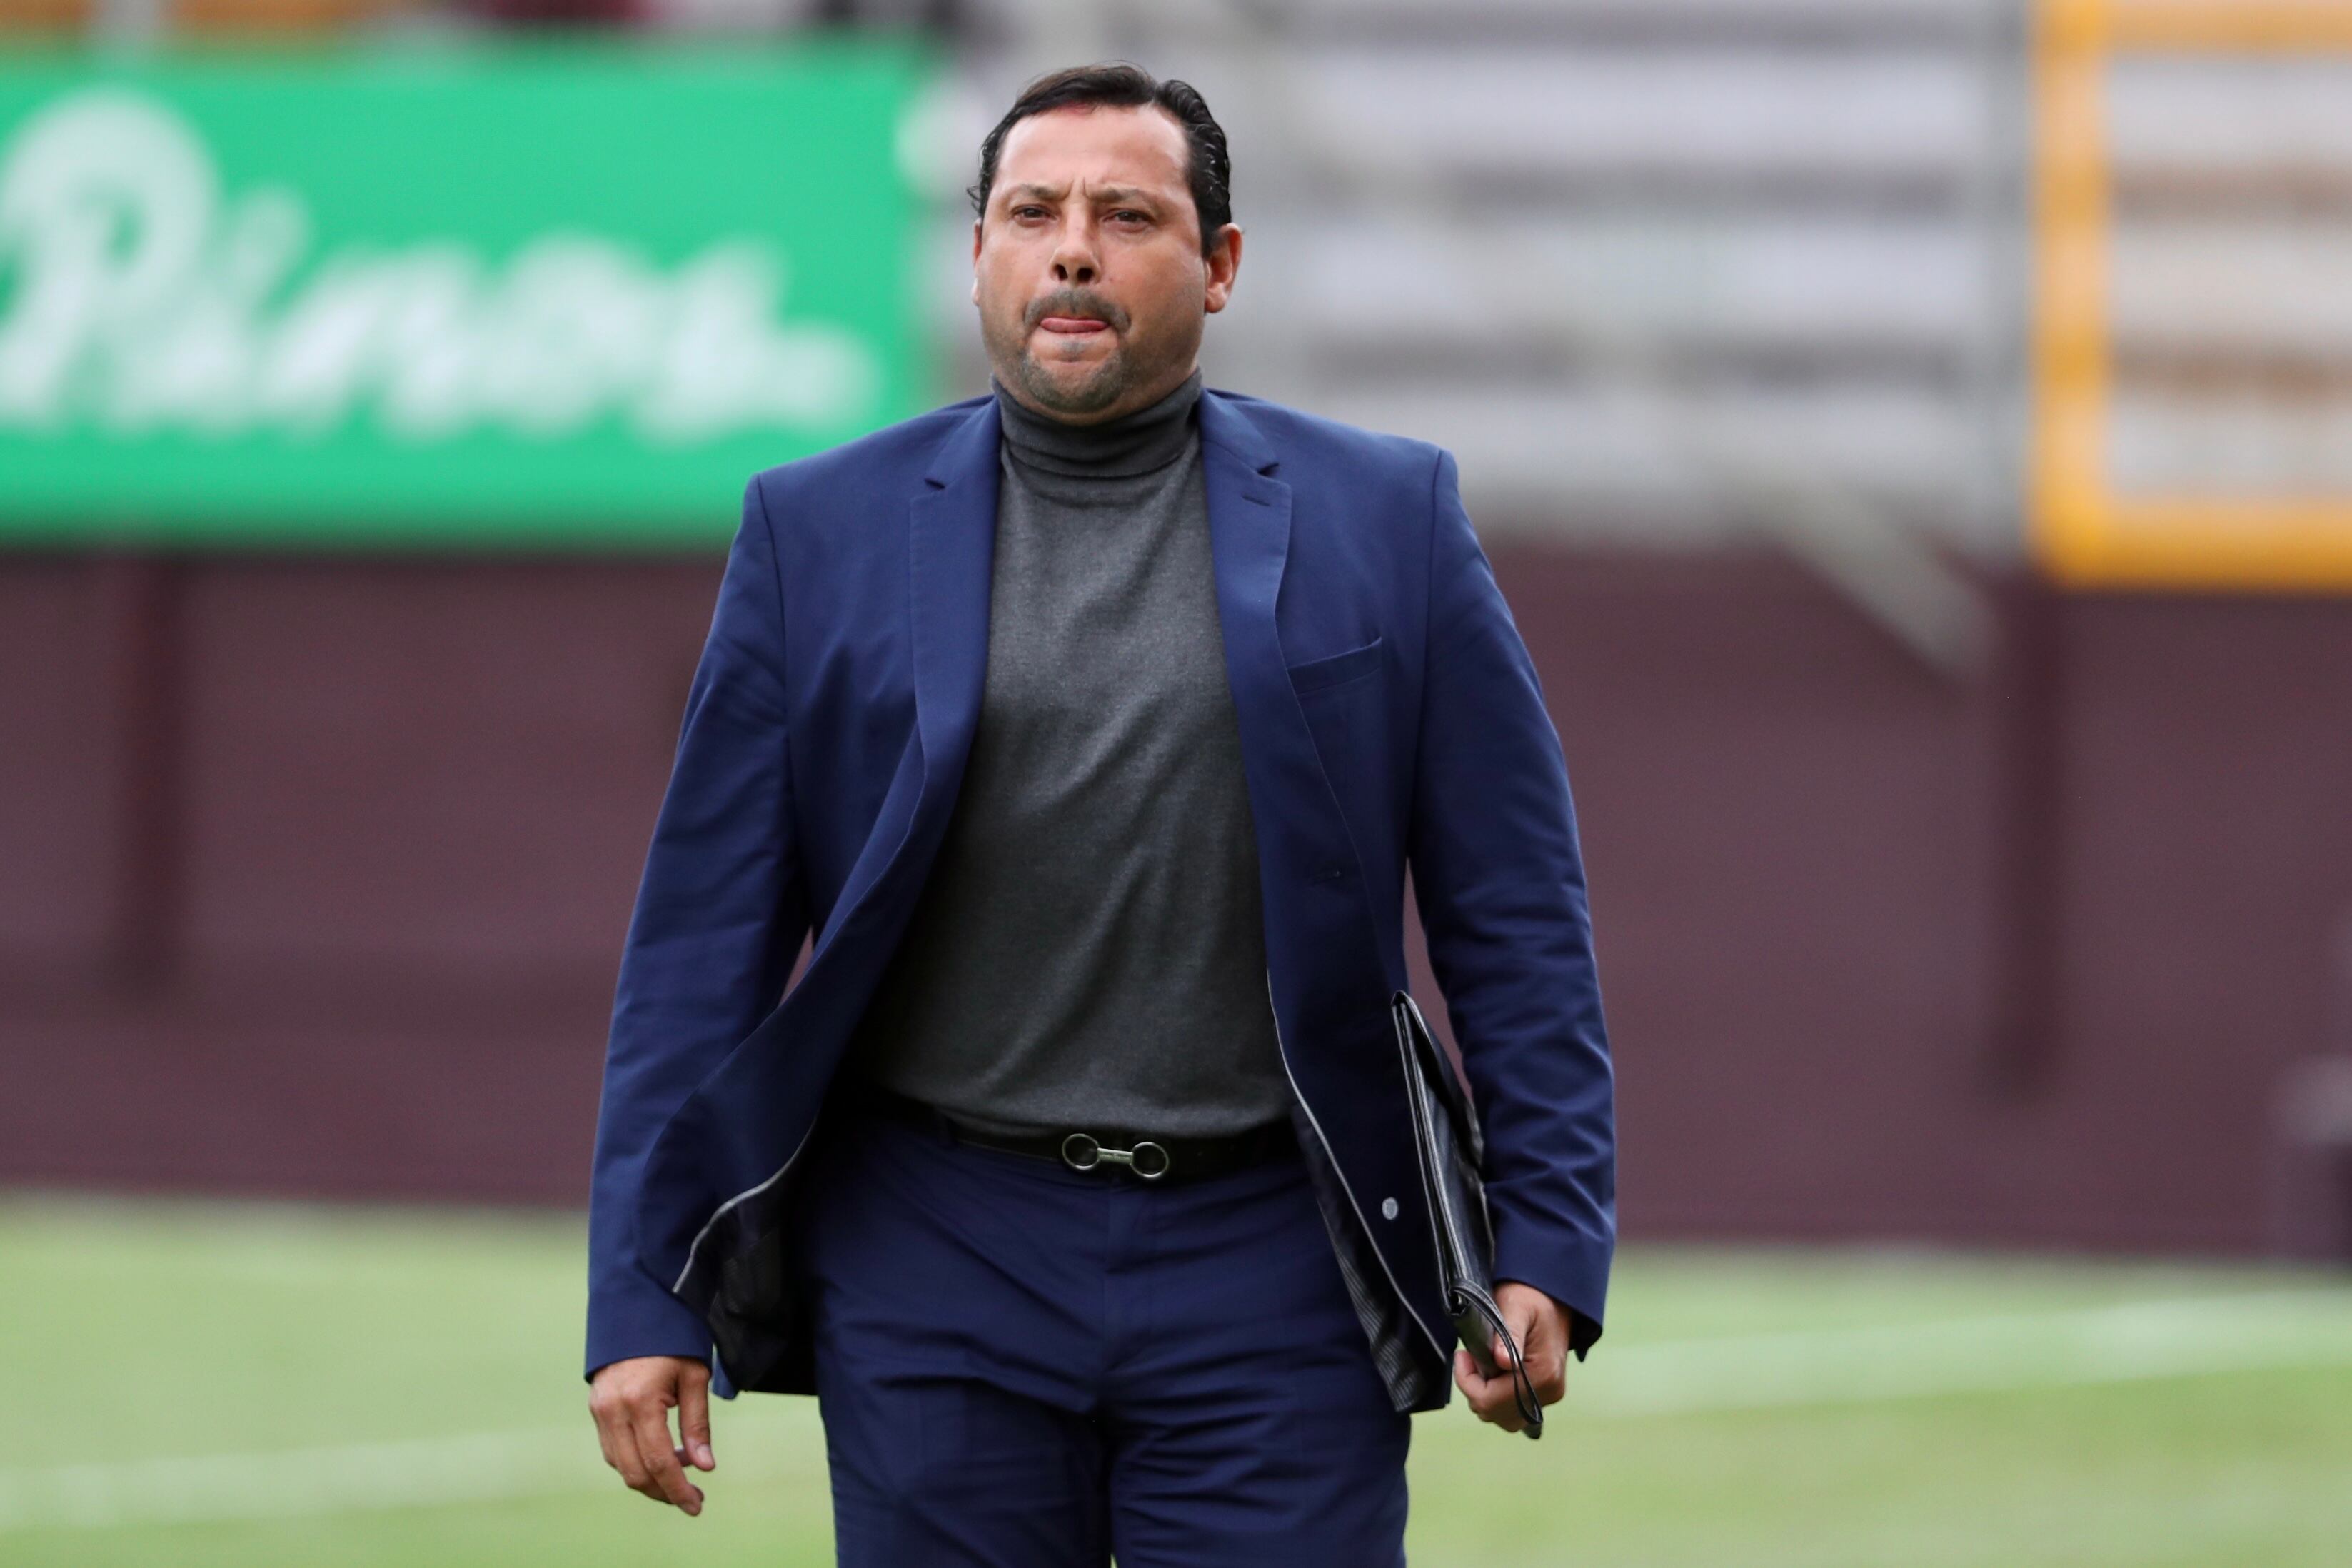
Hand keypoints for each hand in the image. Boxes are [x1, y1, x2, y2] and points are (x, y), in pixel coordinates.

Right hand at [589, 1355, 715, 1513]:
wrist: (637, 1310)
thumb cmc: (673, 1341)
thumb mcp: (695, 1377)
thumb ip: (697, 1424)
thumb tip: (705, 1466)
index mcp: (640, 1400)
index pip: (659, 1461)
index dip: (678, 1489)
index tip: (696, 1505)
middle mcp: (613, 1410)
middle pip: (635, 1472)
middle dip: (664, 1492)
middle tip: (693, 1497)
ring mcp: (600, 1410)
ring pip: (621, 1465)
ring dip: (650, 1479)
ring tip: (682, 1472)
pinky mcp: (596, 1409)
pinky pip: (613, 1449)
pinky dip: (635, 1461)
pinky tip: (661, 1455)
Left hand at [1453, 1280, 1569, 1432]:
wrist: (1555, 1297)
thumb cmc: (1530, 1298)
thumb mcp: (1516, 1308)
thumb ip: (1509, 1334)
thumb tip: (1502, 1362)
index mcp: (1543, 1373)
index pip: (1490, 1401)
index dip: (1467, 1381)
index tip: (1463, 1355)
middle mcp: (1550, 1391)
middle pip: (1495, 1414)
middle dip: (1474, 1388)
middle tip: (1472, 1357)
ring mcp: (1549, 1395)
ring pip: (1502, 1417)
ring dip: (1485, 1395)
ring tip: (1483, 1364)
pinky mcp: (1546, 1394)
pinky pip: (1513, 1411)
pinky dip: (1496, 1397)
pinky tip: (1494, 1373)